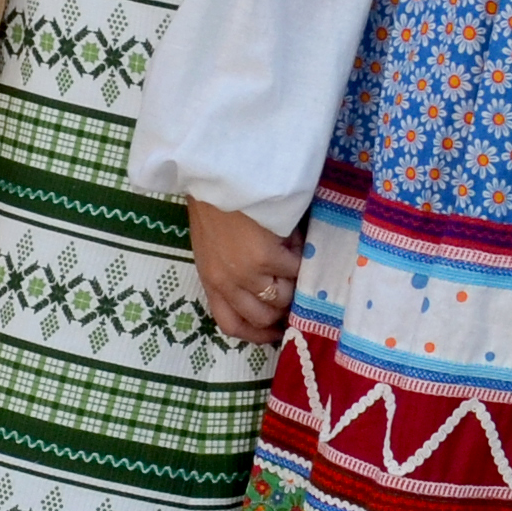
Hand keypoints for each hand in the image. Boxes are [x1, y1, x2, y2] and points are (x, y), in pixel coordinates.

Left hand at [184, 198, 302, 347]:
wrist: (218, 175)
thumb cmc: (215, 205)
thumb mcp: (213, 248)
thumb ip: (232, 273)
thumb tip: (268, 291)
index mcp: (211, 282)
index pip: (232, 325)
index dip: (258, 335)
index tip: (276, 332)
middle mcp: (226, 284)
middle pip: (262, 318)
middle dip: (282, 309)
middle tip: (297, 293)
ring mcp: (246, 273)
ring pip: (282, 298)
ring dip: (294, 282)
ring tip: (294, 258)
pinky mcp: (267, 257)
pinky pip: (295, 270)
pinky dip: (300, 258)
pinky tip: (296, 241)